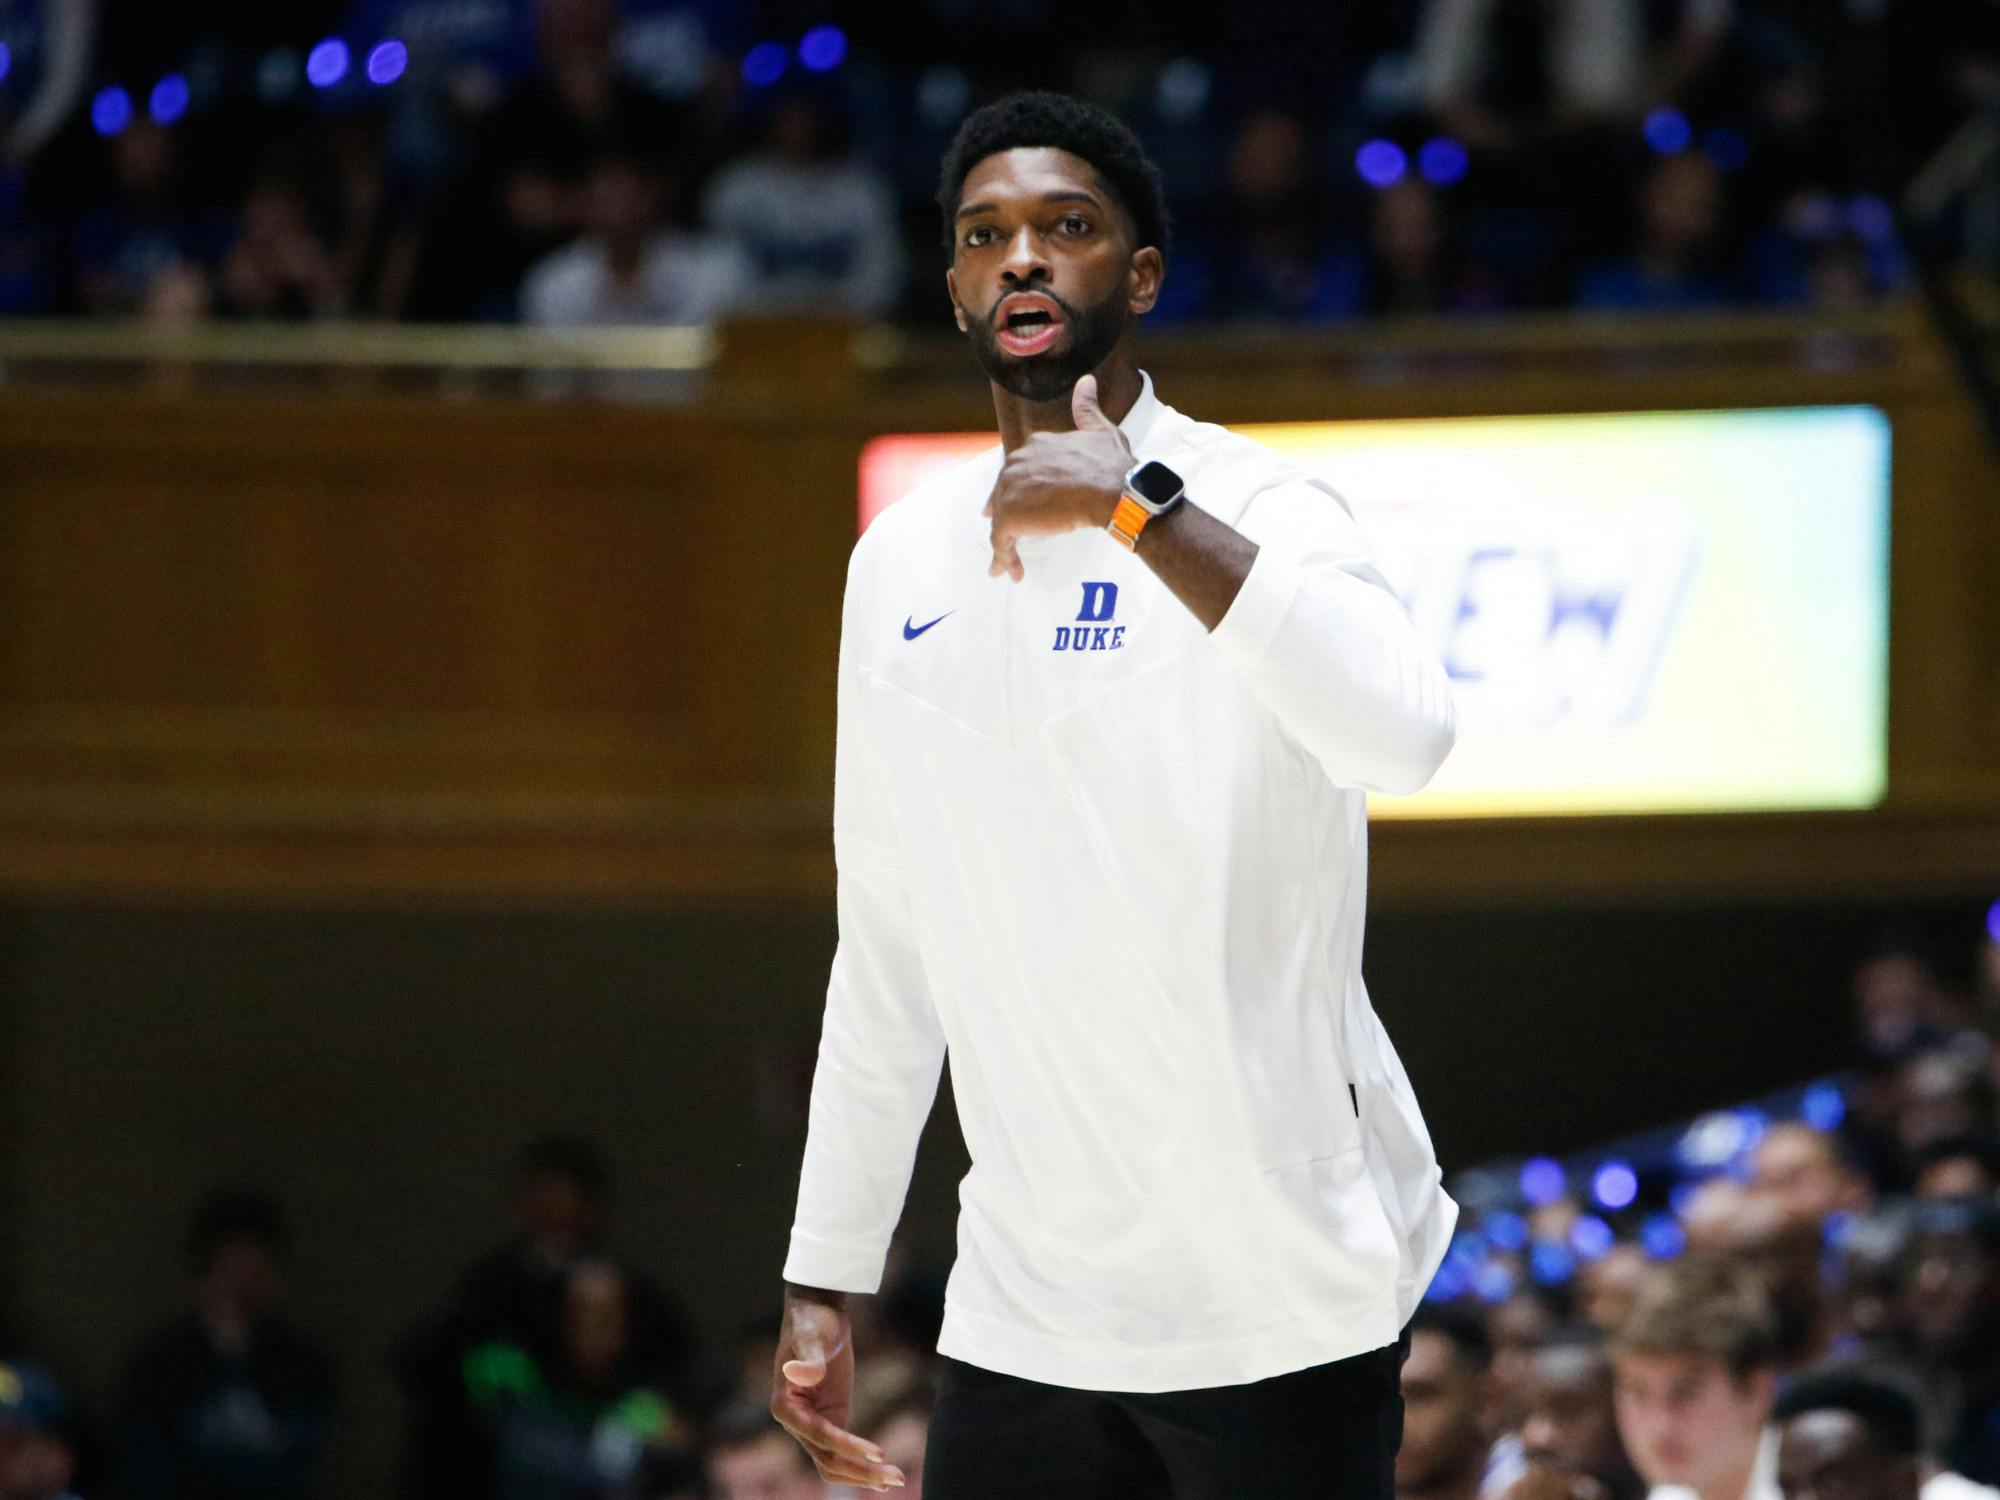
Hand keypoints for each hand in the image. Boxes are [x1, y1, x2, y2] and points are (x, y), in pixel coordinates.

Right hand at [769, 1292, 904, 1490]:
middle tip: (895, 1478)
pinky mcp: (830, 1418)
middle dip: (859, 1472)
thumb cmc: (811, 1321)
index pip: (818, 1435)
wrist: (818, 1310)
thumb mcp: (811, 1336)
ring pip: (835, 1462)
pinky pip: (843, 1450)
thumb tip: (800, 1373)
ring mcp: (813, 1423)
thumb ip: (807, 1358)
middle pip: (827, 1459)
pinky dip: (861, 1463)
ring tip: (896, 1479)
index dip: (847, 1446)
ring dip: (863, 1474)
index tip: (878, 1452)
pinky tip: (884, 1471)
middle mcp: (796, 1421)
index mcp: (784, 1405)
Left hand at [983, 373, 1131, 580]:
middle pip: (1003, 491)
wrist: (1114, 491)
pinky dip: (1002, 558)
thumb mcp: (1101, 430)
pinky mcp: (1011, 516)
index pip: (1019, 466)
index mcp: (1036, 444)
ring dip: (1004, 542)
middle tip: (1003, 531)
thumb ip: (1087, 408)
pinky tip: (1007, 572)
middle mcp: (1018, 462)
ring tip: (1006, 562)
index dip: (1016, 485)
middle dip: (1001, 510)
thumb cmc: (1113, 465)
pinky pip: (1001, 541)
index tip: (1018, 499)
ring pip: (1000, 518)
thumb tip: (1086, 382)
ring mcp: (1012, 489)